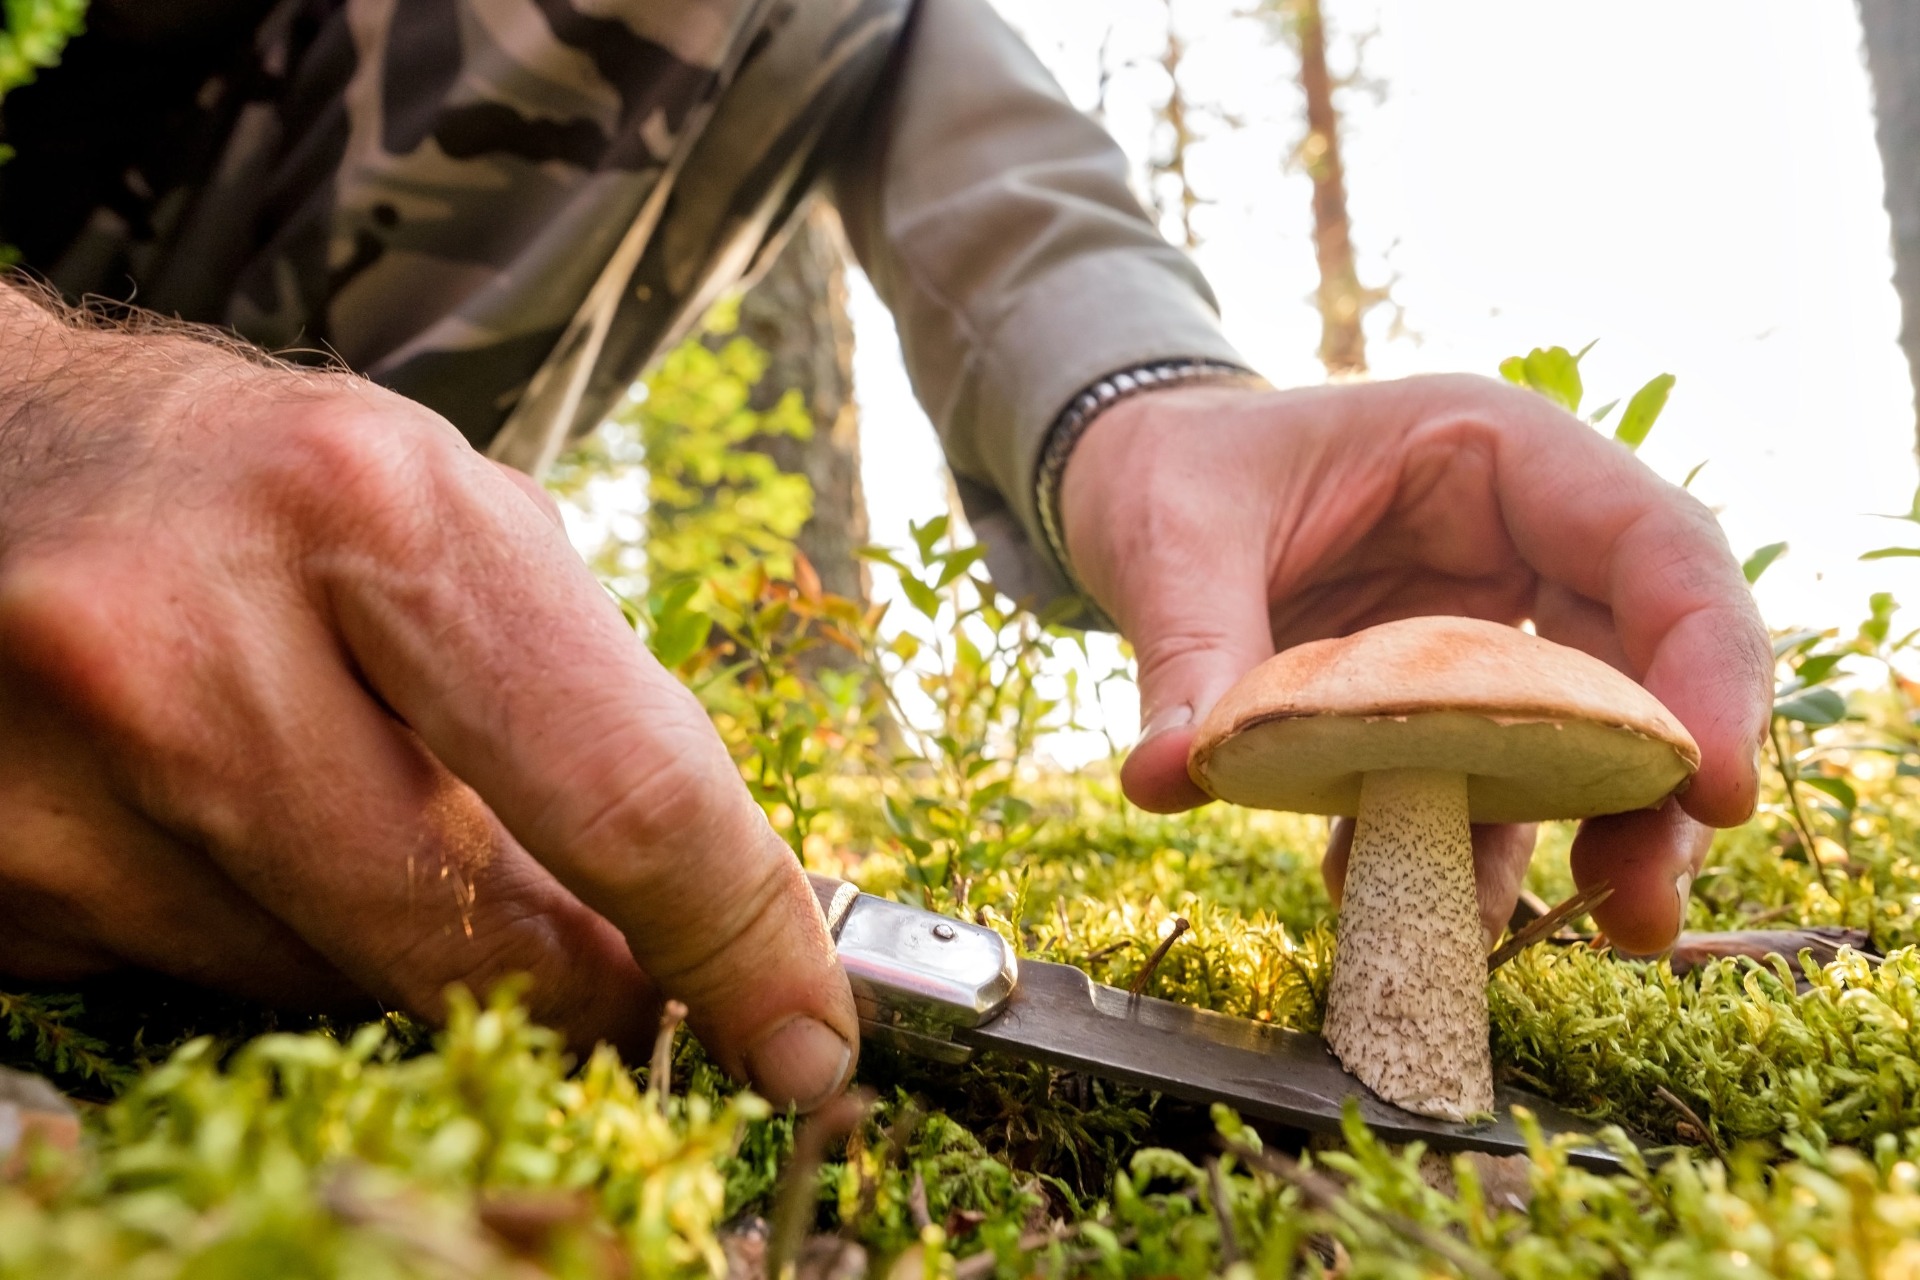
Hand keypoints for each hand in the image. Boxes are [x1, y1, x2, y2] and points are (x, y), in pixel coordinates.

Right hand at [0, 288, 855, 1108]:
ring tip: (349, 794)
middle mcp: (187, 650)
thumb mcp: (444, 516)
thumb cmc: (245, 472)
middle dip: (574, 989)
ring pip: (329, 988)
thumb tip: (685, 922)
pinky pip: (197, 985)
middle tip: (616, 974)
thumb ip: (575, 707)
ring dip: (396, 942)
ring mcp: (56, 788)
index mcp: (364, 515)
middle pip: (468, 945)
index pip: (621, 794)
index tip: (802, 1034)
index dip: (737, 941)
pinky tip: (230, 815)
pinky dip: (267, 935)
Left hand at [1060, 374, 1768, 953]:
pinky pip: (1479, 785)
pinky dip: (1460, 851)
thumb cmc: (1172, 469)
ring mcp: (1488, 629)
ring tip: (1583, 937)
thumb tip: (1166, 775)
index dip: (1708, 659)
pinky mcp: (1440, 706)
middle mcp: (1517, 542)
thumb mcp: (1172, 538)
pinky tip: (1417, 909)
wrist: (1128, 486)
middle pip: (1641, 664)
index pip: (1651, 544)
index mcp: (1491, 454)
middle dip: (1657, 790)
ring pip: (1579, 742)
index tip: (1717, 787)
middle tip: (1643, 908)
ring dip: (1582, 842)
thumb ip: (1190, 654)